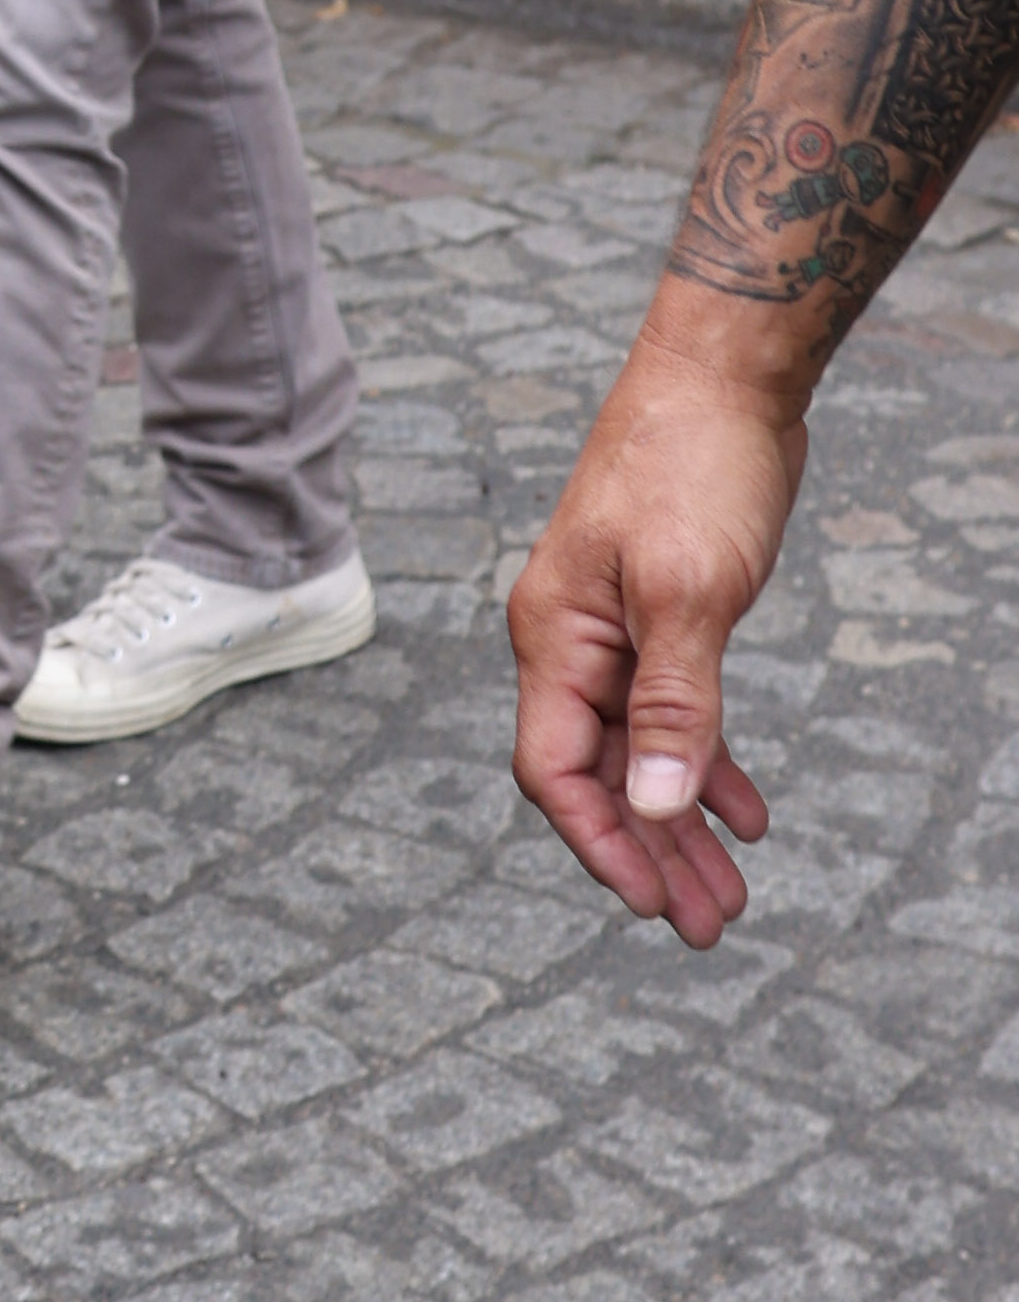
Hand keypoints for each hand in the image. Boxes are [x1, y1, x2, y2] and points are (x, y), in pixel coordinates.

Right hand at [507, 320, 791, 940]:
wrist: (727, 375)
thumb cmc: (695, 467)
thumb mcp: (690, 594)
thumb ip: (676, 705)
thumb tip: (663, 806)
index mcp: (554, 639)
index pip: (557, 771)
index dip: (603, 843)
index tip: (654, 904)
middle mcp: (571, 643)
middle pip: (602, 776)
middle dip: (653, 854)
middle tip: (709, 925)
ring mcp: (615, 630)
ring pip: (643, 752)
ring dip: (685, 821)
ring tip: (732, 890)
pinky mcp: (662, 616)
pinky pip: (674, 713)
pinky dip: (707, 762)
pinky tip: (747, 807)